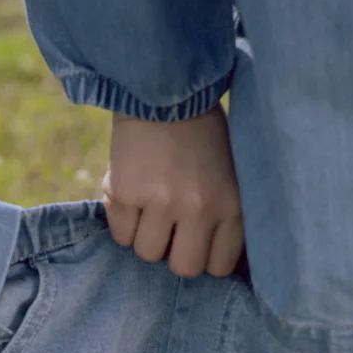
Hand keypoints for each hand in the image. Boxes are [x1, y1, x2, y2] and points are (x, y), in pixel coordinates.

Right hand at [102, 106, 243, 277]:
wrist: (162, 85)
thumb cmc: (200, 133)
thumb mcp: (231, 172)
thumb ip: (225, 215)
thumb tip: (209, 261)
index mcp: (231, 205)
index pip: (216, 267)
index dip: (203, 255)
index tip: (195, 240)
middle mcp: (199, 208)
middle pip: (182, 268)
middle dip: (173, 252)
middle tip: (170, 226)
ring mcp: (160, 201)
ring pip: (147, 253)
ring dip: (145, 234)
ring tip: (149, 205)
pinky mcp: (125, 193)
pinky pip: (120, 234)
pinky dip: (122, 220)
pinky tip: (131, 194)